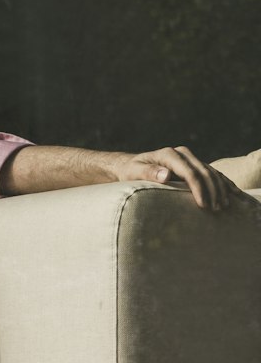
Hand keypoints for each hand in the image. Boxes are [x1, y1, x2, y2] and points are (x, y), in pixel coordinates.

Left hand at [112, 146, 241, 211]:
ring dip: (220, 188)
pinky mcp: (193, 164)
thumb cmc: (130, 171)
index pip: (190, 172)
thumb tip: (166, 175)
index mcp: (169, 154)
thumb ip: (148, 172)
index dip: (199, 189)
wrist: (131, 165)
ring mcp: (189, 158)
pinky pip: (212, 173)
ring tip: (223, 206)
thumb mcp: (134, 171)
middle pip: (204, 172)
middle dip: (213, 191)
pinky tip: (233, 192)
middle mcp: (182, 154)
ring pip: (211, 172)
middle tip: (216, 209)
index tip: (203, 205)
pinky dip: (223, 182)